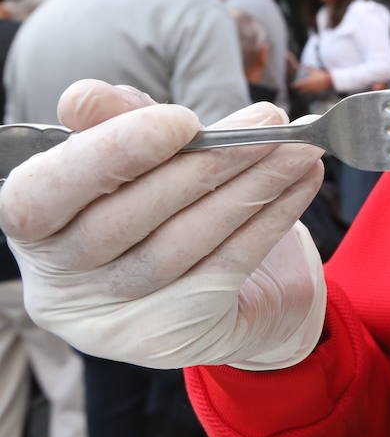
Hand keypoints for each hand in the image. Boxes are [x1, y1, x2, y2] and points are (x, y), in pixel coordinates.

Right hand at [0, 81, 327, 369]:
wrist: (235, 290)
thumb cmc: (170, 205)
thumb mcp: (142, 155)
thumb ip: (118, 124)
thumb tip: (84, 98)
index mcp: (37, 229)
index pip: (40, 197)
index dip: (108, 156)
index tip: (180, 120)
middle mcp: (62, 284)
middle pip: (123, 222)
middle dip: (206, 163)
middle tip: (268, 121)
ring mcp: (113, 320)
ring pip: (181, 244)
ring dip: (251, 185)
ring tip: (300, 146)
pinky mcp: (172, 338)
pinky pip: (226, 267)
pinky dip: (272, 217)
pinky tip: (304, 179)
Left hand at [291, 67, 332, 94]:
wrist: (328, 80)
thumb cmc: (321, 74)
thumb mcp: (314, 70)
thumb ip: (307, 68)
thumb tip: (302, 66)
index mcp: (306, 81)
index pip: (298, 85)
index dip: (294, 85)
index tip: (292, 84)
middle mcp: (308, 86)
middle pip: (300, 89)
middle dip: (298, 88)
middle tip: (297, 87)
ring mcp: (312, 90)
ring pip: (305, 92)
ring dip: (303, 90)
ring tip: (302, 89)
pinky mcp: (316, 92)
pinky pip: (310, 92)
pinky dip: (309, 91)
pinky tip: (309, 89)